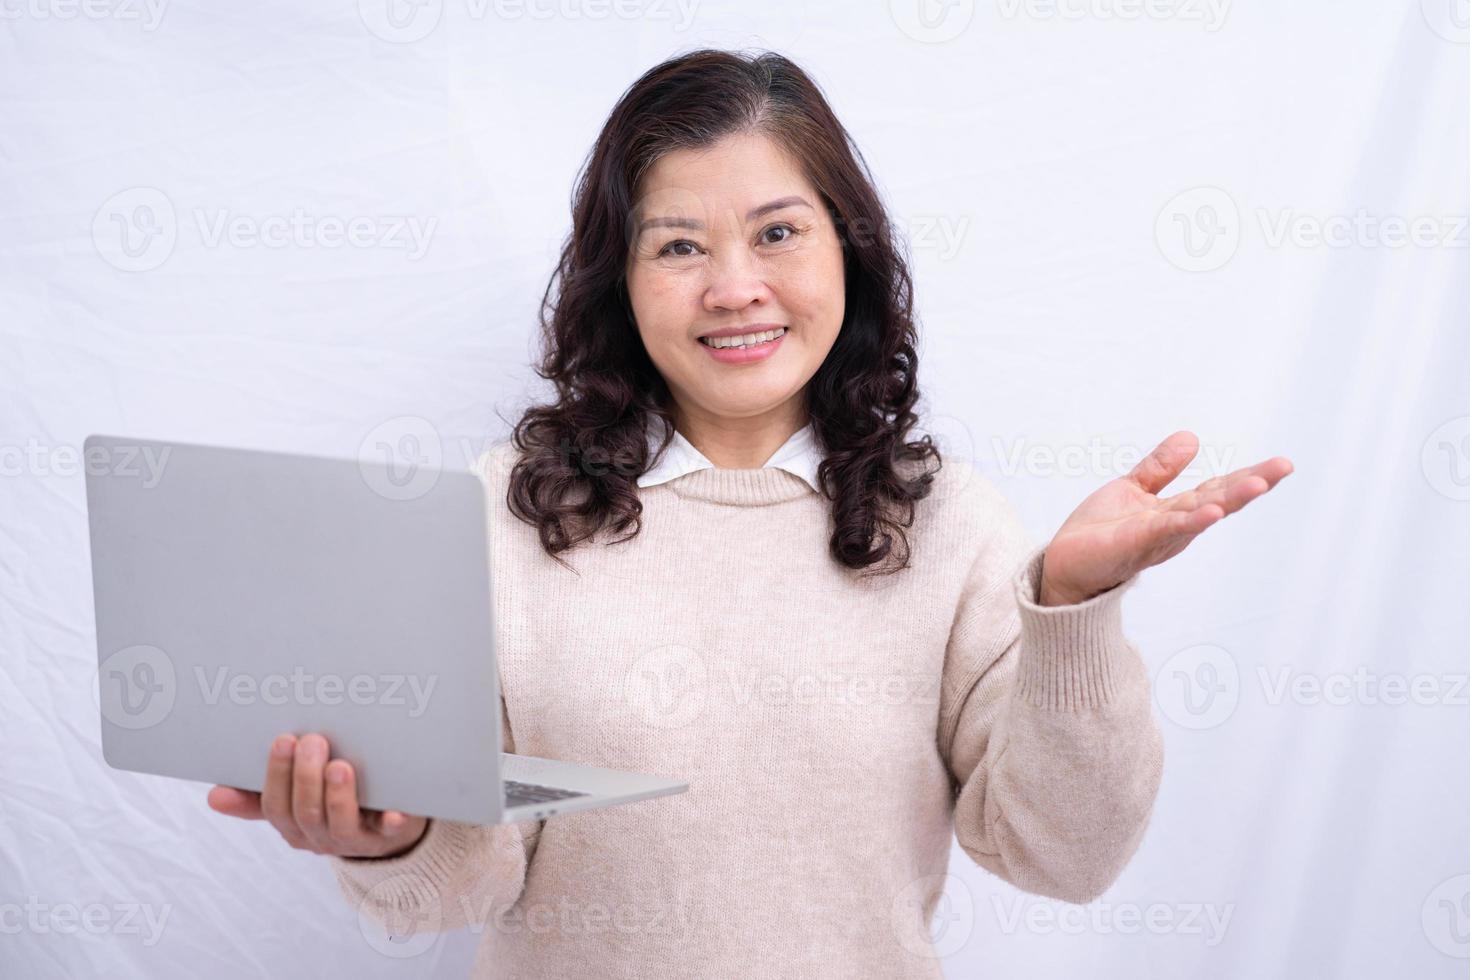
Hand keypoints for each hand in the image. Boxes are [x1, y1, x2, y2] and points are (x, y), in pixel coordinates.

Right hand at [206, 732, 427, 858]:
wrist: (386, 831)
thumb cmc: (331, 804)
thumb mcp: (294, 804)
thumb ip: (257, 799)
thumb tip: (213, 795)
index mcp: (293, 826)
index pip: (275, 806)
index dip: (277, 775)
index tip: (283, 740)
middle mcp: (320, 836)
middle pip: (306, 813)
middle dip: (306, 777)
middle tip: (314, 740)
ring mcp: (355, 838)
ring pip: (340, 823)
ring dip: (338, 796)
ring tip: (341, 765)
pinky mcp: (390, 835)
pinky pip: (390, 831)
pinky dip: (391, 820)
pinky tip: (395, 810)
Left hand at [1038, 430, 1292, 605]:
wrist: (1065, 565)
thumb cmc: (1100, 532)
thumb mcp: (1133, 490)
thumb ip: (1160, 468)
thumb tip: (1192, 437)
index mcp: (1176, 511)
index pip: (1218, 490)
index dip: (1248, 476)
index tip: (1282, 464)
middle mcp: (1175, 526)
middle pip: (1218, 501)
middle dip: (1250, 485)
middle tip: (1284, 467)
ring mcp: (1157, 536)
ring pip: (1198, 515)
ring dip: (1228, 501)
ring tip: (1258, 484)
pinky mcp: (1134, 543)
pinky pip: (1165, 529)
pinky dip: (1189, 521)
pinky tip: (1210, 512)